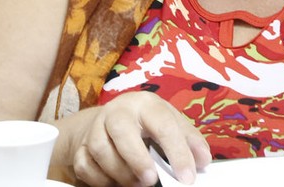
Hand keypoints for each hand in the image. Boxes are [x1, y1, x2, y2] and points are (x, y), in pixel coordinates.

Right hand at [71, 92, 210, 186]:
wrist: (109, 119)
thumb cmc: (146, 122)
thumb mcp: (169, 122)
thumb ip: (189, 139)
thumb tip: (203, 160)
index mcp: (145, 104)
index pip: (163, 124)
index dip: (177, 152)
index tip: (187, 177)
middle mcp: (117, 112)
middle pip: (121, 130)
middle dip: (136, 158)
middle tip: (151, 180)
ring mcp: (95, 128)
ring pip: (100, 150)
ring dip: (120, 173)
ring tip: (138, 184)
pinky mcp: (81, 146)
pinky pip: (85, 166)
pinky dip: (101, 179)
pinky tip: (116, 183)